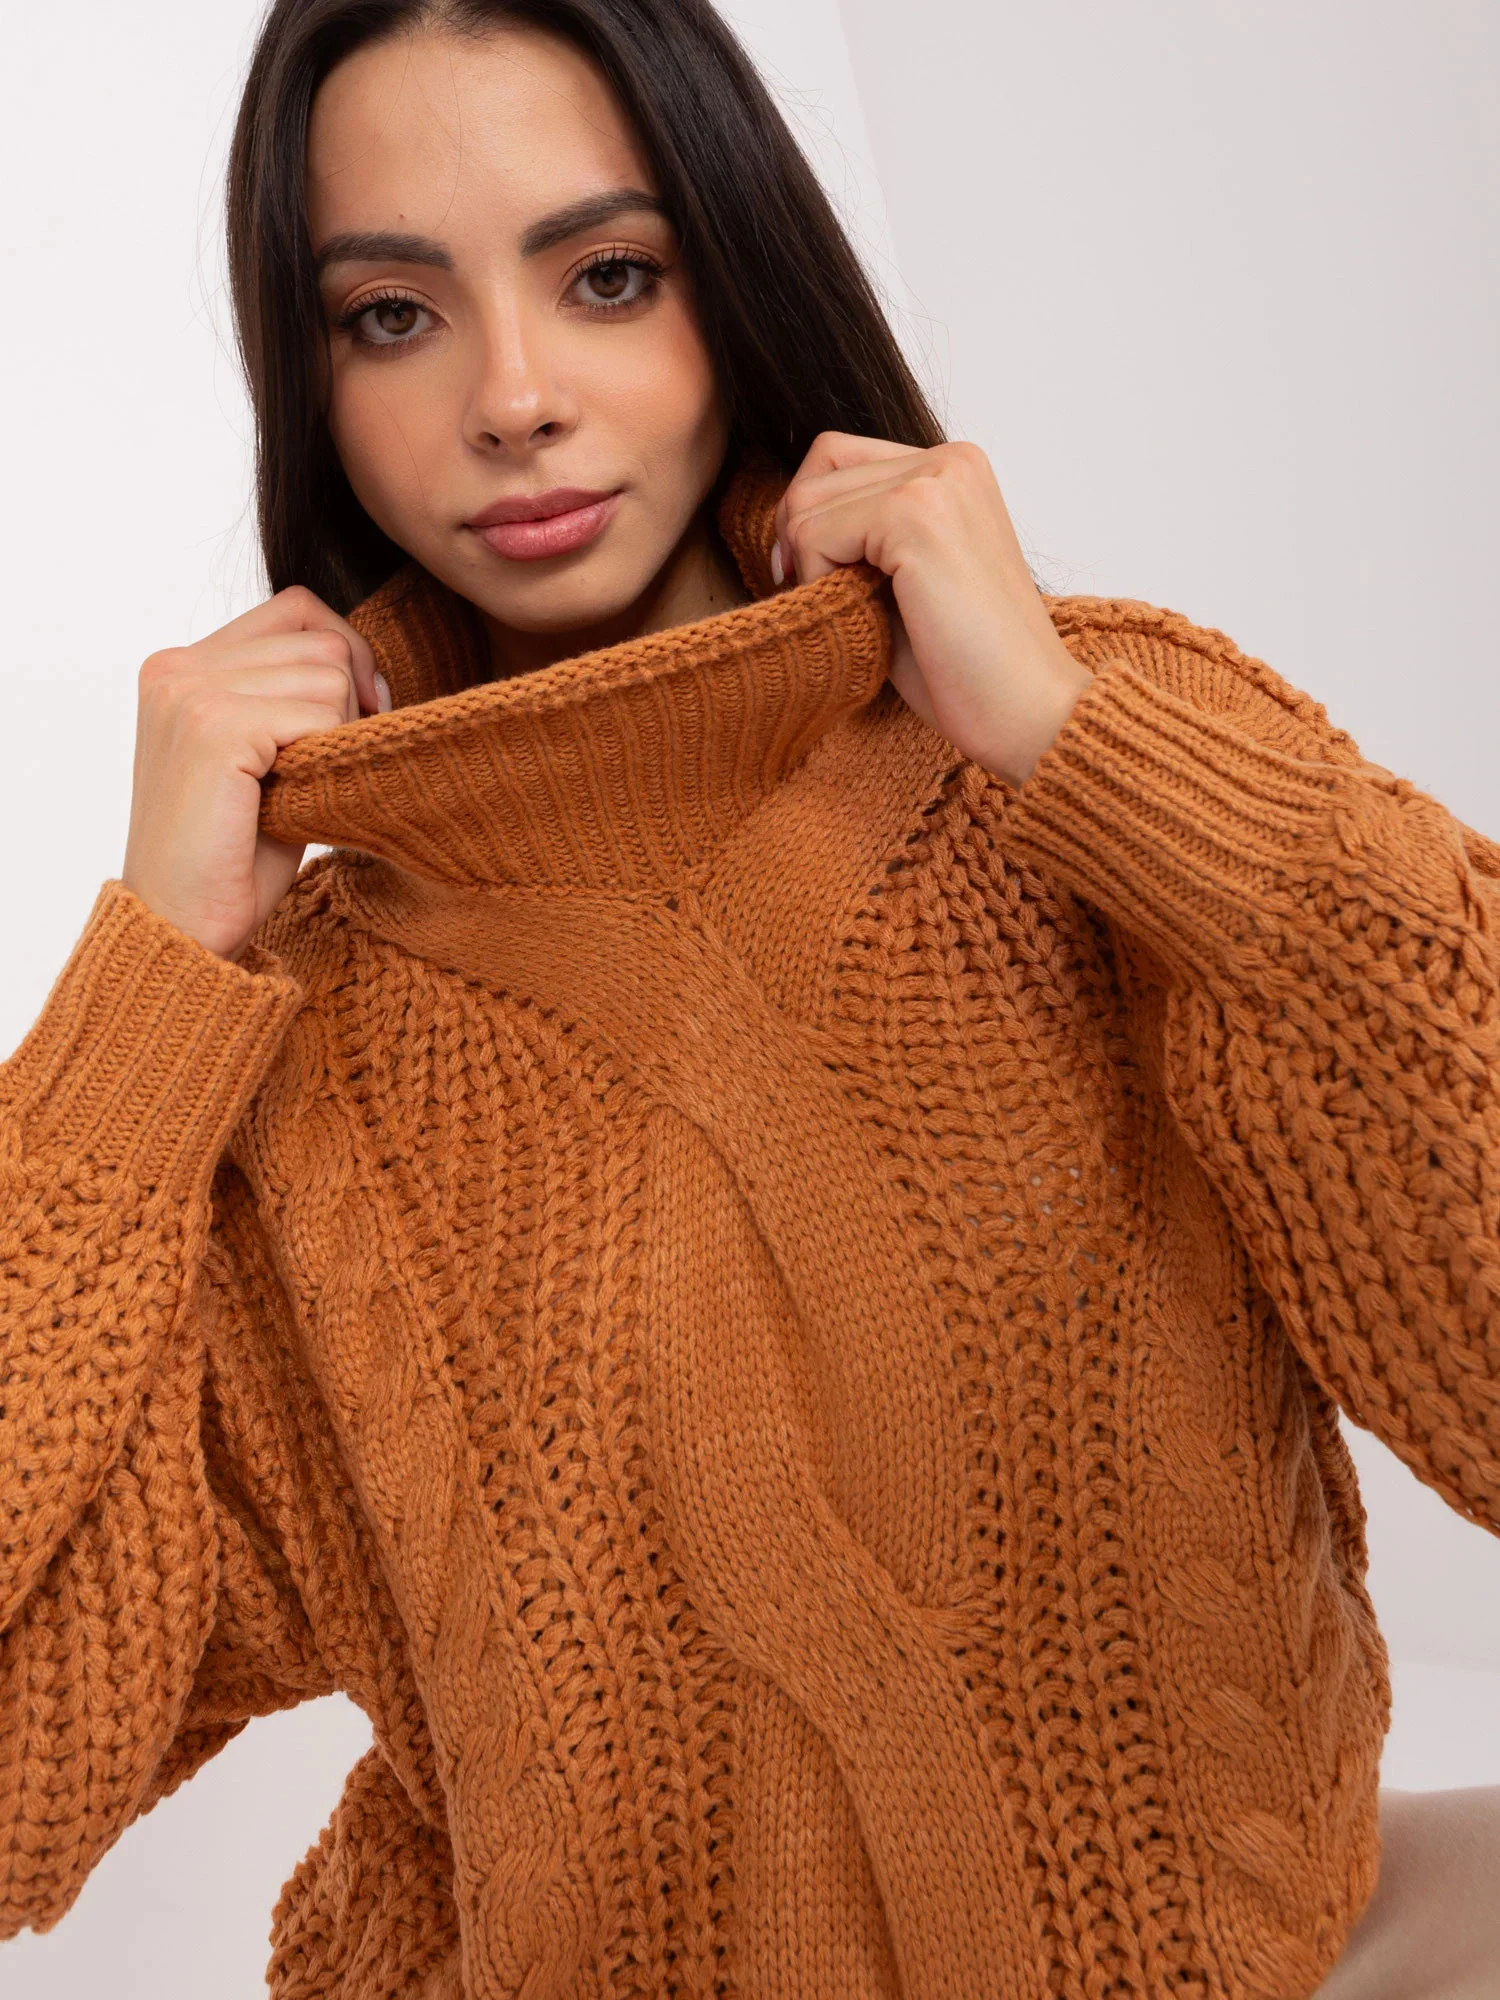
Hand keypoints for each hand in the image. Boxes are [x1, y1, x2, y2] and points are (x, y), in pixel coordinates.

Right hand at [121, 585, 389, 962]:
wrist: (185, 925)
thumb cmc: (232, 855)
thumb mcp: (264, 756)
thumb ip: (288, 696)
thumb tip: (363, 660)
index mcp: (181, 666)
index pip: (296, 607)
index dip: (346, 653)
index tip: (362, 713)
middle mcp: (177, 666)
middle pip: (321, 639)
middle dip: (351, 701)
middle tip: (335, 764)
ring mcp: (190, 691)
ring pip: (329, 672)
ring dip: (338, 734)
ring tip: (302, 787)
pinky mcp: (213, 726)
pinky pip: (320, 714)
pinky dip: (328, 757)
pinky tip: (295, 797)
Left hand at [770, 433, 1092, 787]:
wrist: (1030, 712)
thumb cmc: (970, 667)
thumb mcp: (907, 581)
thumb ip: (864, 535)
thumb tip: (786, 519)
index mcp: (957, 469)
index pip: (841, 457)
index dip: (810, 517)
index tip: (811, 578)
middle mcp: (952, 458)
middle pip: (819, 469)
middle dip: (799, 539)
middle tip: (817, 599)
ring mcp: (936, 480)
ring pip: (808, 501)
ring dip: (809, 564)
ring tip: (852, 614)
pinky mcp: (915, 515)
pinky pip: (814, 533)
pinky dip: (815, 581)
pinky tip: (859, 618)